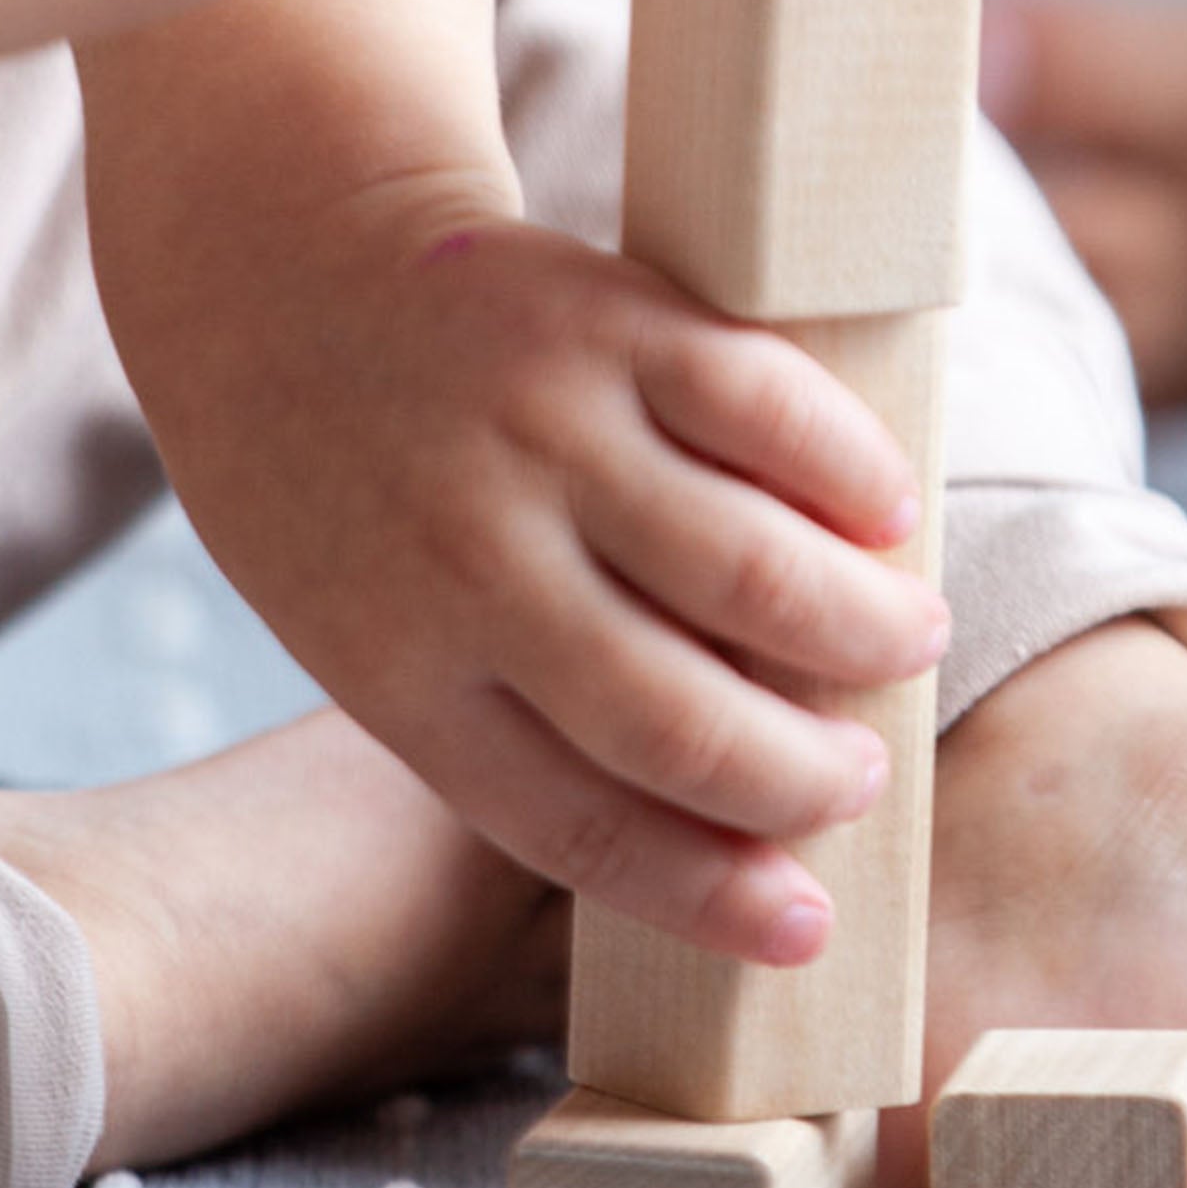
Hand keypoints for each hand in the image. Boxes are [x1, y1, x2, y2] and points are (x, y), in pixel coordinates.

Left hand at [141, 171, 953, 963]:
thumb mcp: (358, 622)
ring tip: (909, 639)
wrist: (277, 260)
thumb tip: (711, 812)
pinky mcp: (607, 321)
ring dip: (862, 627)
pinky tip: (886, 511)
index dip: (708, 893)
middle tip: (860, 774)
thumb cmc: (341, 477)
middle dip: (807, 777)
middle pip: (681, 722)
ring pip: (751, 571)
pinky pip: (769, 411)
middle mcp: (469, 562)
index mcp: (398, 669)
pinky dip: (851, 473)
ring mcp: (542, 434)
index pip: (574, 821)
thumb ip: (504, 707)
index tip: (802, 928)